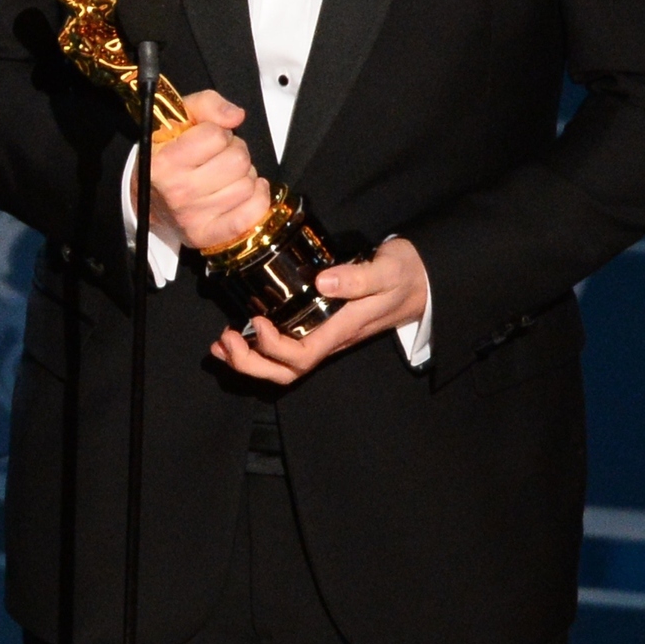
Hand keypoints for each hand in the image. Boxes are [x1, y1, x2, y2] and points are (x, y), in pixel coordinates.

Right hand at [149, 89, 275, 250]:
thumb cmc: (167, 154)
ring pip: (248, 185)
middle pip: (237, 161)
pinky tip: (246, 190)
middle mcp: (178, 192)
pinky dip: (257, 198)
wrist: (148, 199)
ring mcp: (194, 217)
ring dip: (244, 175)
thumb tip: (236, 116)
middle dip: (234, 152)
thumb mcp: (178, 120)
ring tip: (226, 175)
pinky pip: (253, 213)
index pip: (215, 135)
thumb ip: (207, 104)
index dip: (217, 132)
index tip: (207, 138)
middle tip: (219, 157)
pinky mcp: (209, 236)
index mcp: (165, 162)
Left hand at [210, 236, 429, 383]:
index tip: (256, 322)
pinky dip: (256, 349)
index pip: (303, 355)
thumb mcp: (386, 270)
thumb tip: (322, 282)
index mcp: (343, 330)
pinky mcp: (320, 329)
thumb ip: (357, 277)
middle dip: (251, 364)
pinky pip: (285, 352)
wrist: (423, 282)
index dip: (274, 348)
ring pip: (283, 368)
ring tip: (221, 343)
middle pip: (287, 373)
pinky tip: (238, 334)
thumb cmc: (405, 275)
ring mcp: (325, 338)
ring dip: (248, 361)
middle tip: (224, 339)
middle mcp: (331, 341)